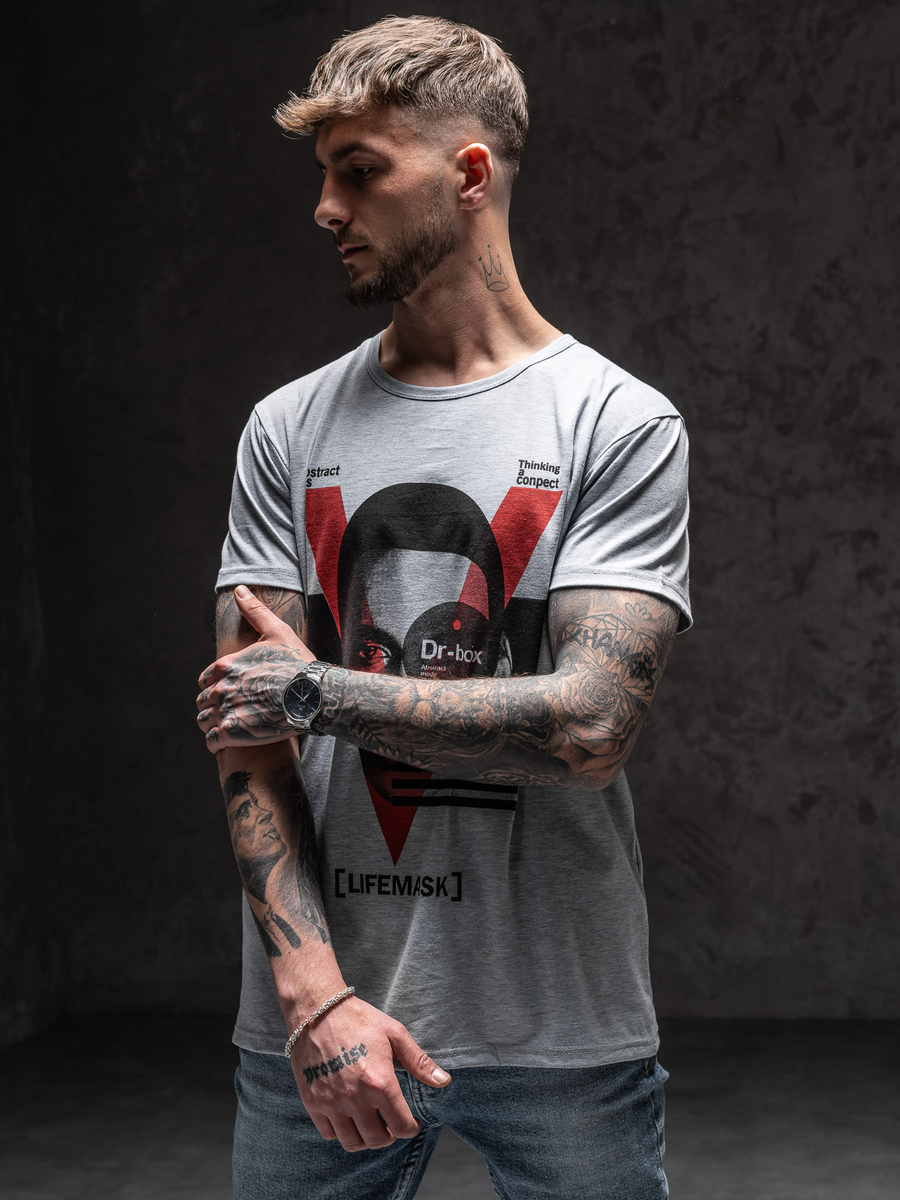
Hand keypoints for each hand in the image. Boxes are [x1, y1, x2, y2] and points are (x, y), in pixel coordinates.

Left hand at [196, 585, 314, 750]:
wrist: (315, 696)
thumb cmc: (298, 664)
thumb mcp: (277, 631)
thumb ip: (255, 611)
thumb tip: (240, 589)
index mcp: (226, 665)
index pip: (205, 678)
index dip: (216, 685)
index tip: (231, 691)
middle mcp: (220, 687)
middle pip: (203, 701)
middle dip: (214, 705)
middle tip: (233, 710)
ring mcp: (224, 711)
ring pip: (203, 721)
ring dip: (213, 724)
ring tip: (230, 726)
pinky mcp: (231, 733)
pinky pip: (211, 741)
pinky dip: (216, 742)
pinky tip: (229, 741)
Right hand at [291, 996, 450, 1151]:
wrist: (317, 1010)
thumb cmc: (359, 1019)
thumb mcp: (394, 1034)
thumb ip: (419, 1062)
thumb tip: (444, 1081)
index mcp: (379, 1082)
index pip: (401, 1126)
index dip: (410, 1128)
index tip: (411, 1123)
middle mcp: (355, 1098)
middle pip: (377, 1139)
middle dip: (389, 1135)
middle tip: (391, 1124)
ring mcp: (331, 1102)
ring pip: (352, 1142)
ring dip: (365, 1138)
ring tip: (370, 1124)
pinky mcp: (312, 1101)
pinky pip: (328, 1133)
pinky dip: (340, 1132)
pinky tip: (347, 1117)